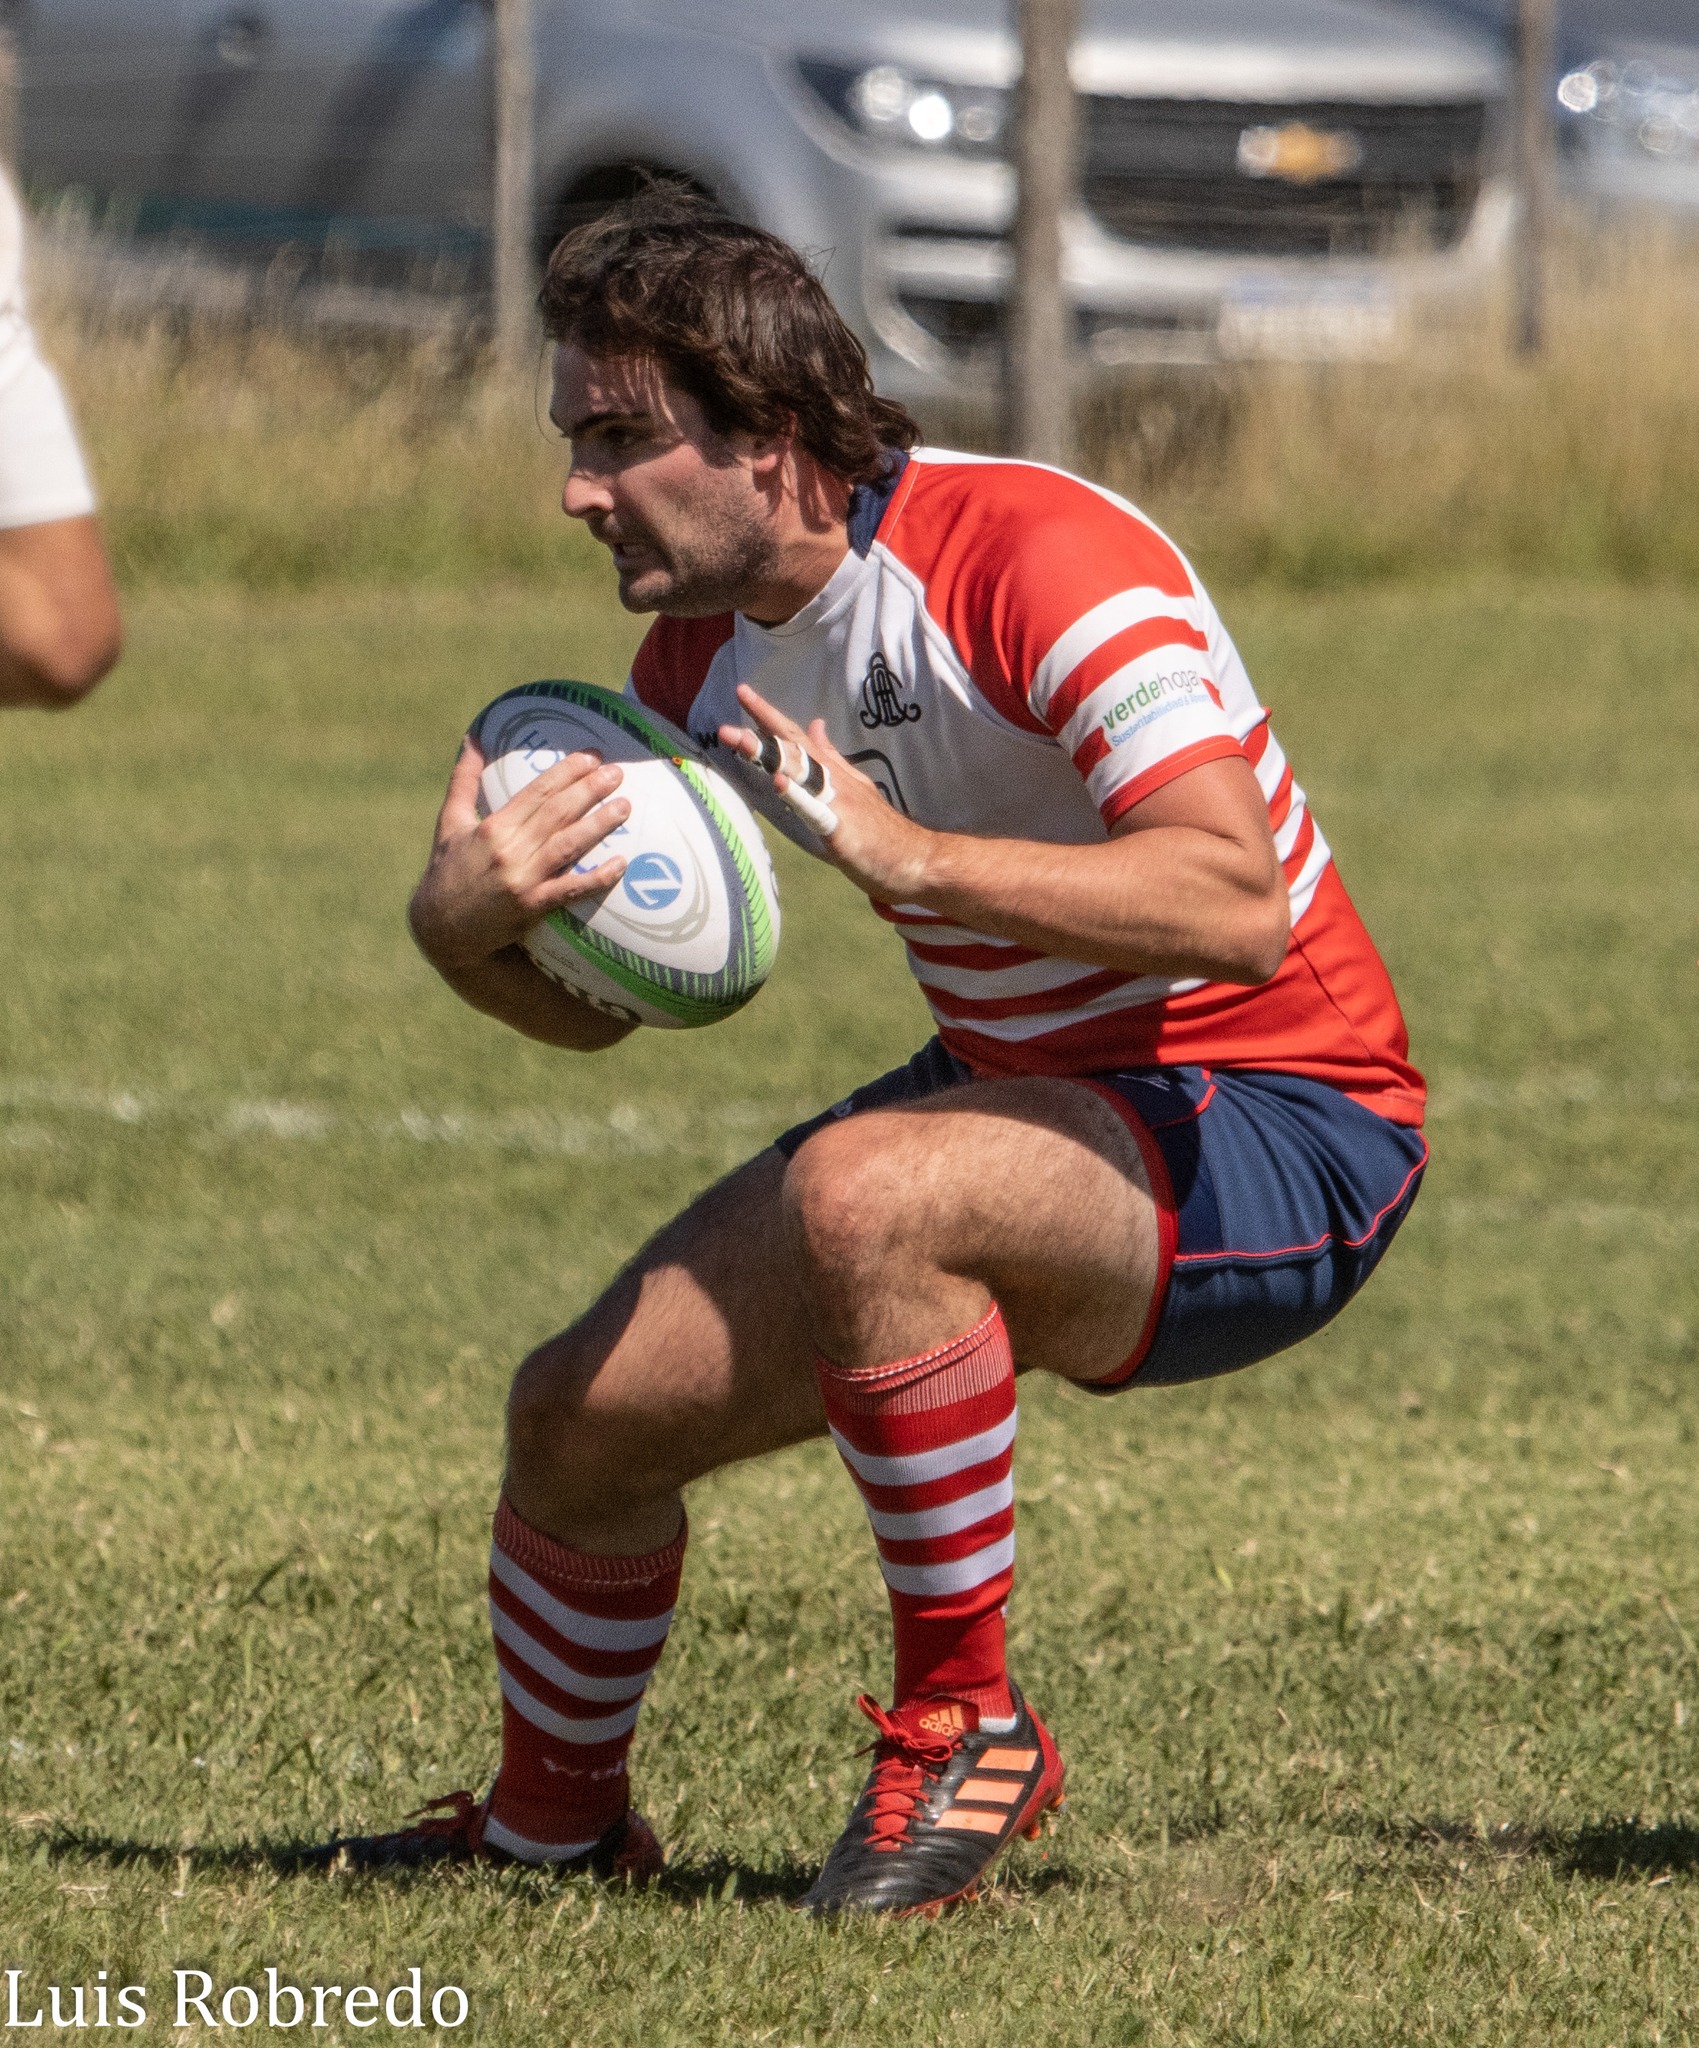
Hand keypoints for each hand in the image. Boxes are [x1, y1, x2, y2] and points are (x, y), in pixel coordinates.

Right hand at [408, 733, 629, 970]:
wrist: (442, 929)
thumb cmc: (447, 871)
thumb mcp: (449, 822)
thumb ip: (464, 779)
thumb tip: (472, 737)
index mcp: (493, 826)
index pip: (537, 791)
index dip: (566, 772)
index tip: (591, 756)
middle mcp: (509, 849)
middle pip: (557, 813)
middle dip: (589, 790)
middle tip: (617, 772)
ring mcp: (523, 879)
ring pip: (568, 845)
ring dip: (599, 824)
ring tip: (625, 806)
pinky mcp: (532, 907)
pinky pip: (570, 889)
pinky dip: (596, 878)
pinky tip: (621, 864)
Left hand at [719, 684, 936, 899]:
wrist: (918, 861)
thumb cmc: (882, 833)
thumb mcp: (852, 788)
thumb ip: (831, 759)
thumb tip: (816, 725)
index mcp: (833, 773)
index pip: (798, 738)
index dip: (770, 716)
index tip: (744, 693)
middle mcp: (834, 780)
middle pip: (795, 746)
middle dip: (763, 723)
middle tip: (739, 695)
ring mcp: (838, 801)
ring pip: (799, 771)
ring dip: (769, 753)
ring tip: (741, 737)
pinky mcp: (841, 828)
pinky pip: (815, 809)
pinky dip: (796, 795)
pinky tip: (778, 782)